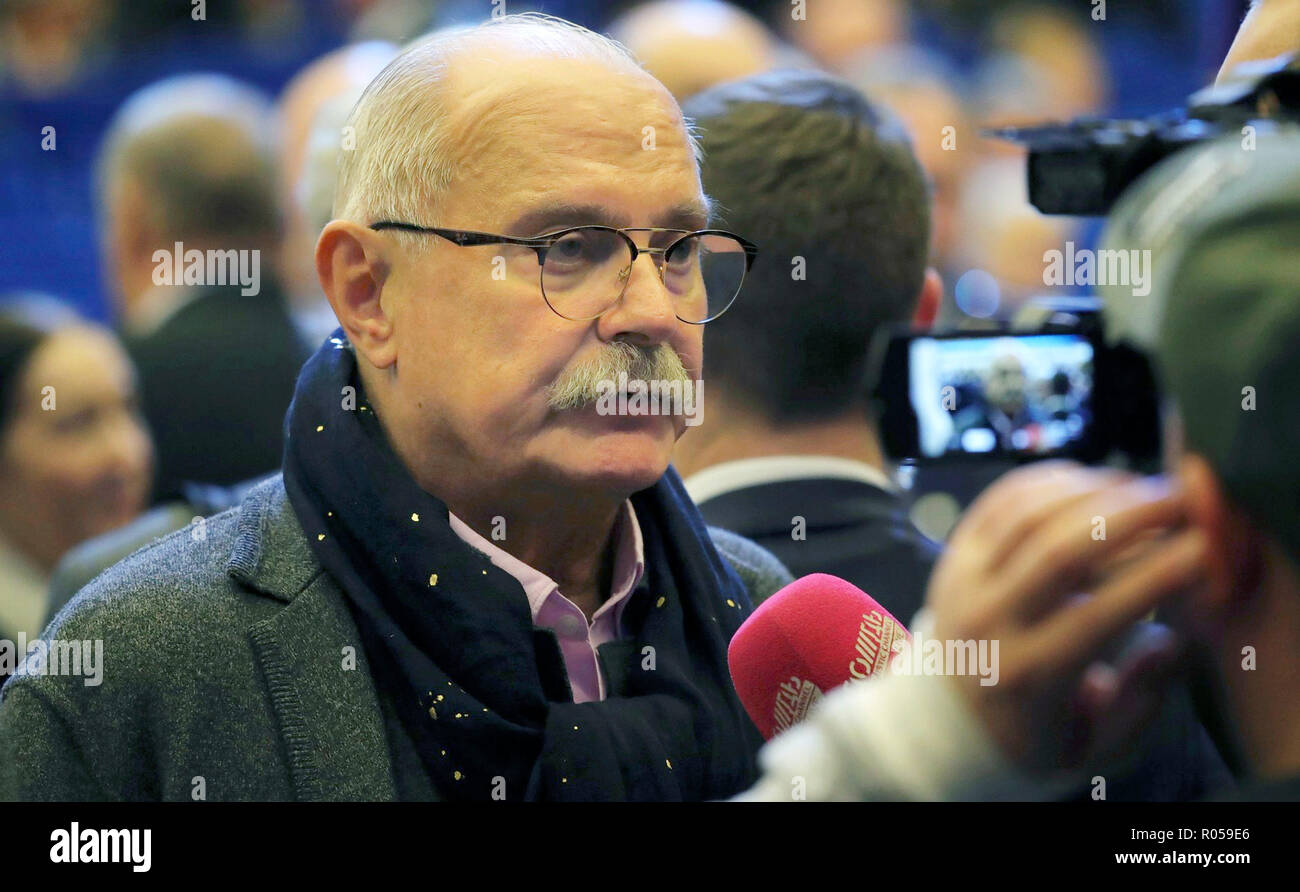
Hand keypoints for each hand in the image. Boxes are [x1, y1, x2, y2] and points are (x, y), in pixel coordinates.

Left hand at [925, 461, 1206, 776]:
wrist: (946, 717)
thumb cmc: (1035, 730)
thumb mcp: (1094, 745)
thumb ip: (1141, 698)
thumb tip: (1172, 639)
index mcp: (1030, 674)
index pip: (1098, 616)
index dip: (1155, 576)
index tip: (1203, 550)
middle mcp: (989, 622)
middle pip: (1060, 551)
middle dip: (1129, 516)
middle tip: (1181, 498)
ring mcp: (964, 579)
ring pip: (1029, 514)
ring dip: (1093, 488)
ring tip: (1142, 485)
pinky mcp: (953, 550)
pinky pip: (1001, 500)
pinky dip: (1051, 480)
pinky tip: (1092, 479)